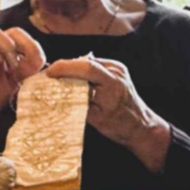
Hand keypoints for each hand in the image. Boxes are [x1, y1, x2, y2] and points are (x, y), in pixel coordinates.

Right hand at [45, 54, 172, 172]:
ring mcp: (118, 68)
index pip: (87, 68)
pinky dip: (82, 71)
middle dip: (65, 67)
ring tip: (57, 78)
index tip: (50, 73)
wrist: (141, 127)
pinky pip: (95, 65)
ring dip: (73, 69)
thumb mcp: (95, 117)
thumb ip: (79, 101)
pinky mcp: (117, 69)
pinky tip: (73, 79)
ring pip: (89, 62)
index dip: (66, 67)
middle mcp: (117, 71)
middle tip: (48, 76)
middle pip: (85, 62)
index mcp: (113, 84)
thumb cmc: (120, 126)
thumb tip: (59, 92)